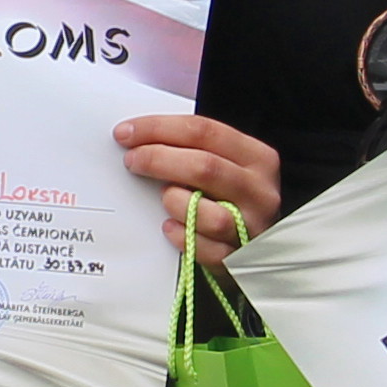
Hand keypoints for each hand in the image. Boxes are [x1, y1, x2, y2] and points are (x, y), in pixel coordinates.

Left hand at [118, 113, 281, 258]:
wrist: (257, 248)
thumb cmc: (231, 199)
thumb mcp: (227, 166)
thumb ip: (195, 150)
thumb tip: (141, 137)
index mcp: (257, 158)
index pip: (205, 132)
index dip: (160, 128)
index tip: (128, 132)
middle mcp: (259, 191)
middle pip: (204, 166)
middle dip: (158, 159)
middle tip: (131, 160)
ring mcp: (251, 226)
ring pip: (207, 213)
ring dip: (174, 201)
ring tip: (163, 198)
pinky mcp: (237, 258)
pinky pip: (202, 248)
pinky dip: (180, 236)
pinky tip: (168, 227)